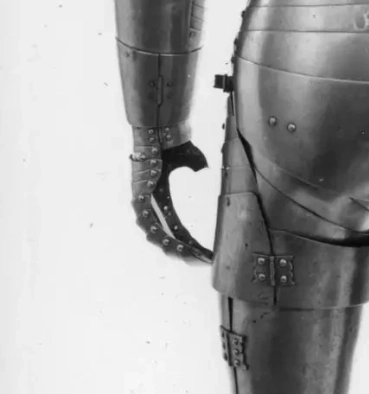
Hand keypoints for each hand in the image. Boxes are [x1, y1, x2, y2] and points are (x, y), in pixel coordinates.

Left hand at [130, 130, 212, 262]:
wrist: (161, 131)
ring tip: (192, 258)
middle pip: (169, 237)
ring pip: (158, 235)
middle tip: (202, 262)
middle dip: (186, 252)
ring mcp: (143, 204)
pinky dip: (162, 237)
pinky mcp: (139, 199)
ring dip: (176, 248)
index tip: (205, 253)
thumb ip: (197, 169)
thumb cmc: (172, 143)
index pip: (178, 228)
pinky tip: (176, 246)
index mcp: (163, 199)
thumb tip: (206, 173)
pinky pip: (150, 225)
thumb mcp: (191, 161)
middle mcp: (151, 205)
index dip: (191, 242)